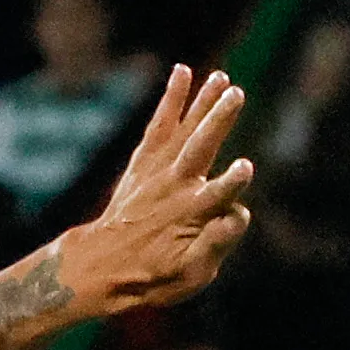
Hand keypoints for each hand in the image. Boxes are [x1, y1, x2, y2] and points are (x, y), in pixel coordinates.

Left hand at [45, 67, 254, 320]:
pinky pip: (159, 124)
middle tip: (236, 93)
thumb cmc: (155, 277)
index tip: (244, 167)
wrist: (104, 265)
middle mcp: (175, 187)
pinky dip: (171, 98)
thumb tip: (240, 214)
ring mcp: (158, 171)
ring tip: (222, 78)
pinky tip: (183, 72)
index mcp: (192, 217)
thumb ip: (216, 243)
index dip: (232, 184)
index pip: (219, 197)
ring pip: (184, 130)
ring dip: (203, 103)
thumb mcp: (192, 274)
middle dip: (218, 120)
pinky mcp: (145, 161)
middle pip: (201, 148)